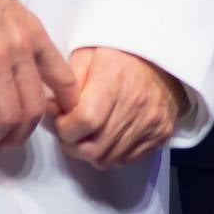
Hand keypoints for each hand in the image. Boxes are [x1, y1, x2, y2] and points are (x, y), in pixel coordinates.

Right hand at [0, 0, 78, 152]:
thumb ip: (19, 41)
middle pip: (33, 109)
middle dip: (20, 135)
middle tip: (5, 144)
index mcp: (35, 36)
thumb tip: (15, 74)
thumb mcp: (12, 13)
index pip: (63, 79)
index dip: (63, 107)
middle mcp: (21, 51)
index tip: (55, 122)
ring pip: (6, 116)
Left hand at [53, 46, 188, 167]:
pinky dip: (112, 153)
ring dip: (91, 151)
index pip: (84, 121)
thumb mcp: (87, 53)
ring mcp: (150, 122)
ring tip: (88, 134)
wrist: (164, 58)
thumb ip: (66, 83)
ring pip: (108, 159)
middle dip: (73, 144)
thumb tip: (50, 109)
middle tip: (70, 131)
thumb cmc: (121, 54)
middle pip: (93, 148)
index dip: (64, 127)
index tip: (62, 118)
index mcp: (114, 79)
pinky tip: (108, 136)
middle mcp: (135, 104)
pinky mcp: (161, 134)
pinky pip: (127, 160)